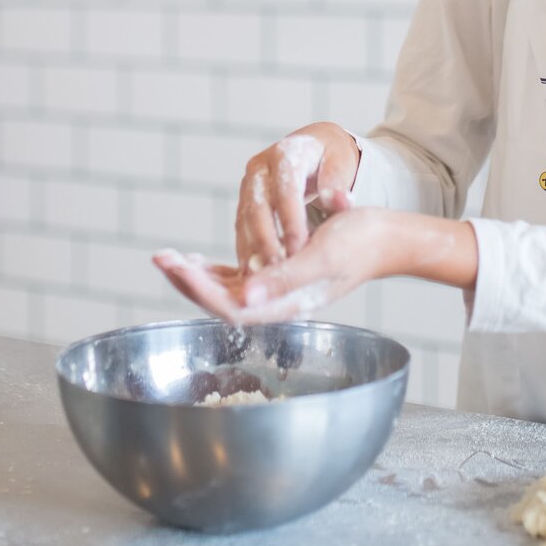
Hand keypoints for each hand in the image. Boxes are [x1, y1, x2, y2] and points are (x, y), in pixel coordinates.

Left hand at [156, 208, 388, 324]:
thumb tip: (245, 299)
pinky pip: (239, 281)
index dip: (199, 290)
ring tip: (168, 257)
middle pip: (222, 302)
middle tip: (160, 256)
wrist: (385, 238)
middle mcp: (279, 304)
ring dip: (196, 277)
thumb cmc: (359, 243)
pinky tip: (197, 261)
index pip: (231, 307)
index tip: (175, 267)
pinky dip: (215, 272)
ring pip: (226, 292)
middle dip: (188, 282)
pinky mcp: (279, 278)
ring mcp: (278, 293)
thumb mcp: (322, 257)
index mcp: (287, 304)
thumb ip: (284, 280)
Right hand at [233, 123, 360, 269]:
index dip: (291, 222)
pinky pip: (242, 227)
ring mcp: (249, 183)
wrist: (315, 146)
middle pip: (257, 207)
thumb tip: (341, 202)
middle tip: (276, 271)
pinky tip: (254, 273)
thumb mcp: (340, 164)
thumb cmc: (331, 157)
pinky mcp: (244, 199)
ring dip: (252, 249)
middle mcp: (260, 167)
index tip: (299, 250)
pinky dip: (247, 250)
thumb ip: (338, 185)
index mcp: (286, 153)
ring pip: (245, 220)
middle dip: (265, 241)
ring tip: (262, 279)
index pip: (286, 191)